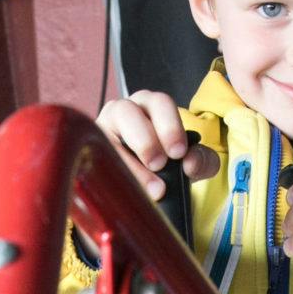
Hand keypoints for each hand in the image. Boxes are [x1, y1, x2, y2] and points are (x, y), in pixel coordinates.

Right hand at [97, 90, 220, 198]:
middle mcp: (124, 111)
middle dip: (145, 139)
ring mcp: (103, 129)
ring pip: (106, 133)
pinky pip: (94, 158)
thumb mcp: (190, 161)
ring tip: (148, 185)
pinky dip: (110, 174)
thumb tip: (190, 163)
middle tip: (159, 164)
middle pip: (128, 112)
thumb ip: (202, 160)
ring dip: (127, 159)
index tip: (178, 153)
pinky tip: (124, 190)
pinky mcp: (90, 150)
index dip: (170, 126)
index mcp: (151, 106)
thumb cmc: (167, 163)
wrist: (143, 182)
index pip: (160, 104)